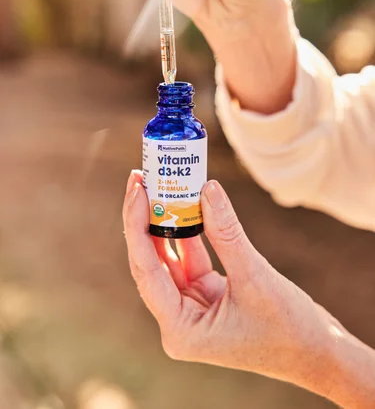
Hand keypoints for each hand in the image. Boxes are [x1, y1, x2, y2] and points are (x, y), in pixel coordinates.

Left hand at [123, 171, 336, 394]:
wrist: (315, 352)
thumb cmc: (287, 328)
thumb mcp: (254, 276)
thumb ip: (226, 232)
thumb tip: (207, 188)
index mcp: (179, 329)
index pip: (146, 270)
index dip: (136, 226)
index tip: (137, 189)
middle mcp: (178, 319)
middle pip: (150, 261)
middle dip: (144, 218)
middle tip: (140, 178)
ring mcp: (191, 306)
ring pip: (169, 256)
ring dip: (165, 221)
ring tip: (158, 184)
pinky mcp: (206, 294)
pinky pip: (190, 256)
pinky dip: (189, 230)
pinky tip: (185, 202)